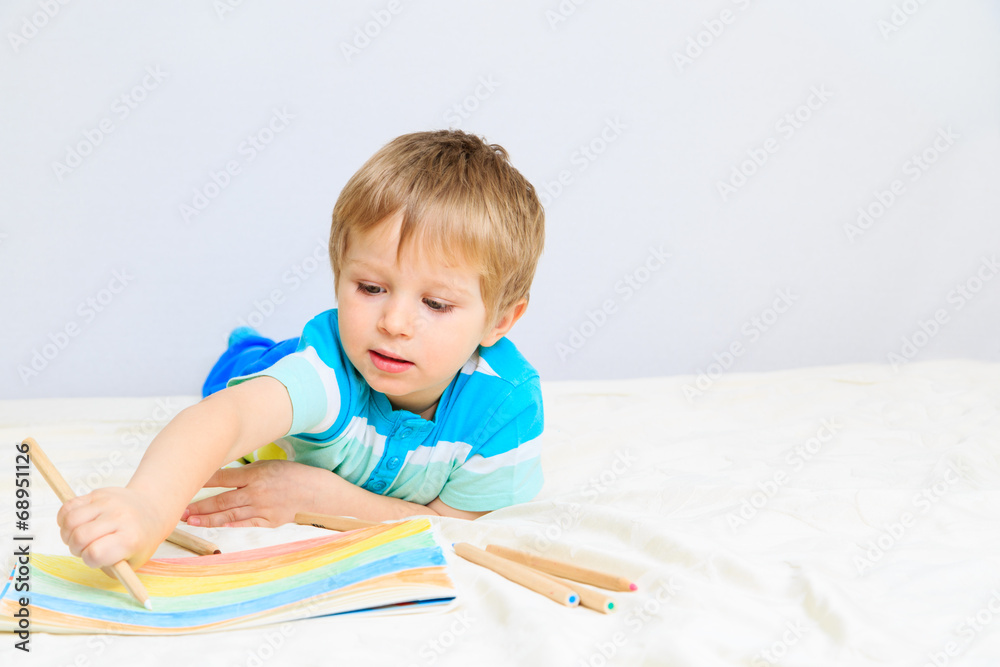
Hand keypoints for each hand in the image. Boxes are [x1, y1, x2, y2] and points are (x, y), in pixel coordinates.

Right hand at [57, 487, 168, 569]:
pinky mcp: (98, 493)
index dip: (89, 560)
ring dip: (68, 534)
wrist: (151, 509)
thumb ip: (112, 569)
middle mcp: (120, 517)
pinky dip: (65, 519)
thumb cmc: (140, 540)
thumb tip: (93, 559)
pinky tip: (76, 525)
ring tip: (80, 537)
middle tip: (86, 548)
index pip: (95, 553)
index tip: (96, 558)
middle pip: (79, 537)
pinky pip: (68, 507)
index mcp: (131, 539)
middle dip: (76, 549)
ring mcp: (109, 502)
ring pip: (70, 520)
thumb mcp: (133, 562)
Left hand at [183, 460, 336, 527]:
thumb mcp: (273, 465)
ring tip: (189, 520)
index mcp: (257, 474)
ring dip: (207, 518)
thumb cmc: (297, 476)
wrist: (322, 495)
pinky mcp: (269, 522)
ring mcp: (262, 509)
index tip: (184, 482)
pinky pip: (244, 524)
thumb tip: (226, 475)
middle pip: (220, 500)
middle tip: (179, 508)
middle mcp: (257, 492)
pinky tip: (215, 526)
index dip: (201, 481)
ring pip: (228, 515)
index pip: (222, 477)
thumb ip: (249, 472)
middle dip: (198, 505)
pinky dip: (228, 525)